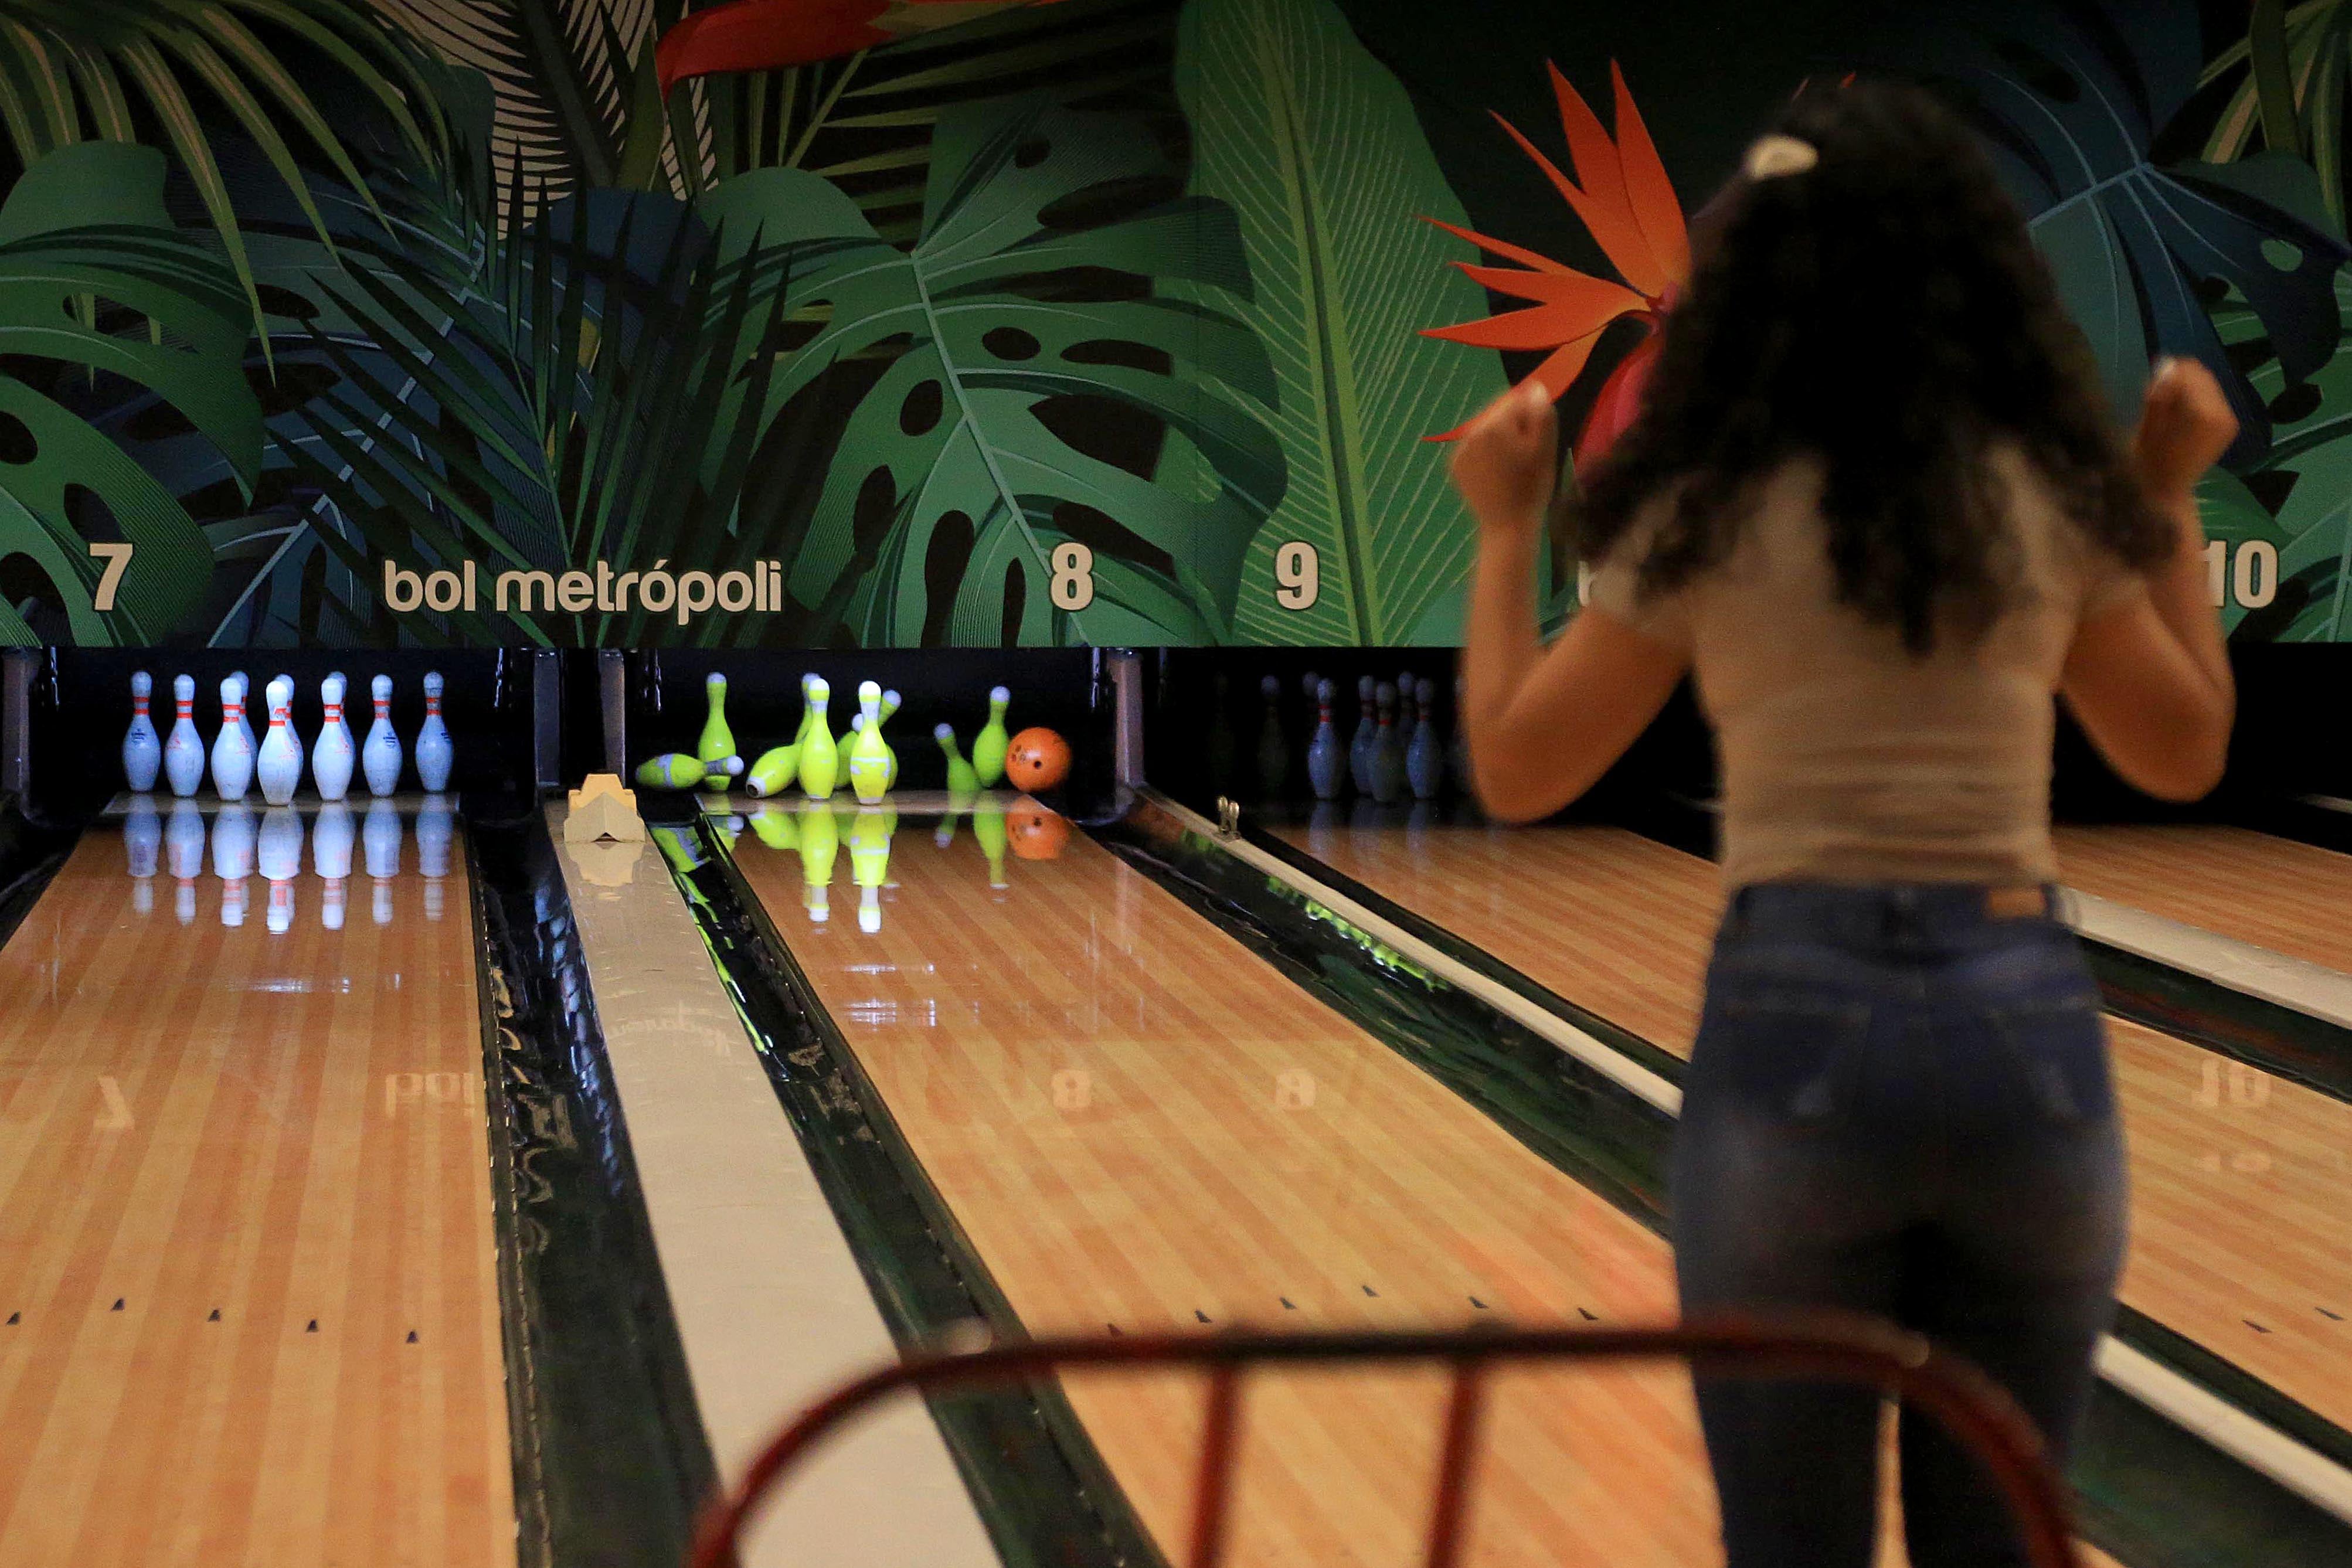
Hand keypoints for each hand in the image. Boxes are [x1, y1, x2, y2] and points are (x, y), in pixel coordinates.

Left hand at [1449, 380, 1559, 534]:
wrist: (1507, 525)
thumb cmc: (1532, 487)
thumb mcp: (1546, 448)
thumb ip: (1541, 413)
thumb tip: (1535, 388)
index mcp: (1494, 425)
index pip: (1517, 400)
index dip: (1532, 417)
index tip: (1537, 440)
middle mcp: (1471, 431)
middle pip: (1499, 413)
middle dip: (1514, 426)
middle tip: (1525, 454)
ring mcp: (1459, 448)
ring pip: (1486, 428)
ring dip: (1500, 437)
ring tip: (1512, 464)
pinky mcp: (1454, 464)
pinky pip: (1474, 446)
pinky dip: (1486, 451)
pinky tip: (1497, 471)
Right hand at [2134, 357, 2236, 502]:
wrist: (2166, 492)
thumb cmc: (2148, 463)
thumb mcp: (2147, 426)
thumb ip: (2159, 394)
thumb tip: (2166, 365)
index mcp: (2201, 413)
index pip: (2187, 371)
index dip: (2165, 374)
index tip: (2150, 389)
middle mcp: (2222, 412)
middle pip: (2201, 374)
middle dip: (2179, 379)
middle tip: (2157, 395)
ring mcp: (2228, 419)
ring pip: (2208, 384)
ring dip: (2187, 388)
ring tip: (2169, 407)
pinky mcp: (2228, 425)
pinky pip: (2212, 398)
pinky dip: (2196, 398)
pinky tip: (2182, 415)